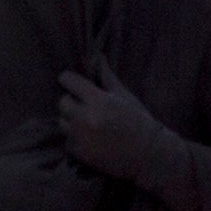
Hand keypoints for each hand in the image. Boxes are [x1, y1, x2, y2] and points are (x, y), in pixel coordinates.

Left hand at [57, 66, 189, 193]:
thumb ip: (107, 77)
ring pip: (62, 122)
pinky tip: (90, 139)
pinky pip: (67, 141)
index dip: (68, 79)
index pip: (69, 81)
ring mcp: (81, 137)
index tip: (70, 81)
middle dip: (71, 101)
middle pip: (62, 102)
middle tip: (83, 105)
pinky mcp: (80, 153)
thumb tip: (97, 56)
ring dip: (71, 120)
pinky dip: (75, 139)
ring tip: (88, 122)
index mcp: (99, 100)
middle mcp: (86, 117)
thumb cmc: (139, 122)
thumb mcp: (125, 96)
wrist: (149, 155)